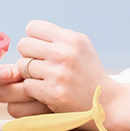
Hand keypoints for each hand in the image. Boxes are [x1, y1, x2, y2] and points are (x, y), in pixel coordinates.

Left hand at [0, 20, 129, 130]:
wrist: (107, 103)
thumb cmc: (89, 73)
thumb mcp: (80, 46)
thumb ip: (57, 38)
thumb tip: (26, 35)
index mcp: (71, 38)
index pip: (33, 27)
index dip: (34, 39)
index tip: (40, 49)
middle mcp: (64, 53)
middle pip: (23, 45)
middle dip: (28, 56)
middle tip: (40, 66)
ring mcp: (58, 73)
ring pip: (22, 66)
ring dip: (29, 74)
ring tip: (45, 79)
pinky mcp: (53, 93)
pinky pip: (27, 85)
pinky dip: (33, 90)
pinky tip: (46, 92)